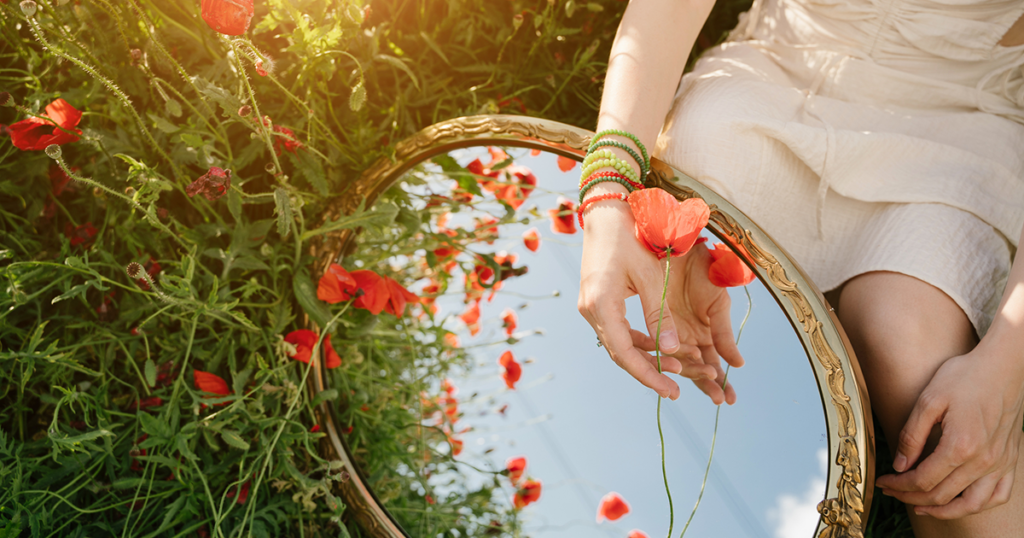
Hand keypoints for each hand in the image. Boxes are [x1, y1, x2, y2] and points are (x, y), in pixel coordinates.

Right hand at [577, 189, 743, 403]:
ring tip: (675, 370)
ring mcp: (590, 306)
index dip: (648, 375)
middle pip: (619, 353)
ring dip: (644, 357)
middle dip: (648, 372)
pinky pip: (616, 330)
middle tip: (676, 390)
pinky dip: (637, 341)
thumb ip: (660, 314)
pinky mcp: (596, 301)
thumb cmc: (631, 235)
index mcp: (602, 304)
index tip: (671, 391)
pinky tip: (658, 347)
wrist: (606, 212)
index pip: (624, 353)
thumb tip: (673, 351)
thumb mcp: (650, 275)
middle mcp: (590, 309)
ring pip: (617, 344)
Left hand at [875, 346, 1023, 518]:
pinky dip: (979, 505)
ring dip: (944, 511)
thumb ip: (912, 435)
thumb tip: (899, 464)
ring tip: (922, 506)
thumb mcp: (929, 400)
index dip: (898, 485)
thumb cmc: (965, 376)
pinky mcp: (1011, 459)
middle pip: (942, 495)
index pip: (922, 480)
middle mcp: (983, 461)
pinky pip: (1000, 495)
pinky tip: (962, 501)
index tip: (883, 482)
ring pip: (972, 504)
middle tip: (893, 493)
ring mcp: (1000, 463)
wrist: (1004, 366)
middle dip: (912, 498)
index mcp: (960, 446)